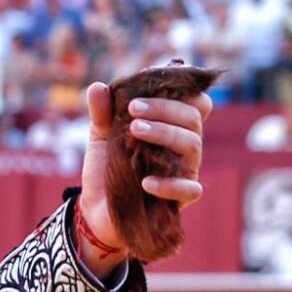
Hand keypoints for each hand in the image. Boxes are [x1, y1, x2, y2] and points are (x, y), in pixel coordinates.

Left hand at [77, 80, 211, 265]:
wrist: (97, 208)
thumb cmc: (107, 167)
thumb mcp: (101, 137)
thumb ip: (102, 112)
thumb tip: (97, 87)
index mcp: (172, 126)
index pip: (194, 102)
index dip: (180, 89)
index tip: (149, 83)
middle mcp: (184, 146)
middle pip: (192, 119)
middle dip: (164, 109)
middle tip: (132, 109)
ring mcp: (185, 171)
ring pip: (192, 146)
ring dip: (165, 134)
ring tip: (135, 131)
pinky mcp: (181, 199)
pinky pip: (189, 189)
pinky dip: (169, 184)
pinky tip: (145, 181)